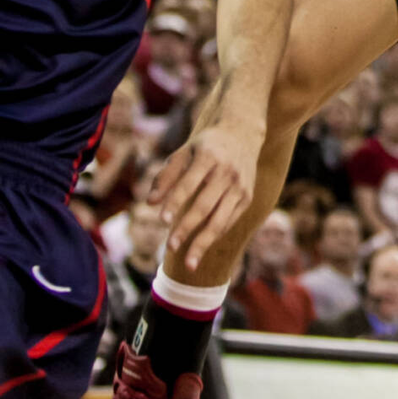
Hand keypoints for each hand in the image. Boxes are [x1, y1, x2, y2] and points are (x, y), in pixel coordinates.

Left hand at [153, 115, 262, 274]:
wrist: (242, 134)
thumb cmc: (205, 147)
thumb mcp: (183, 153)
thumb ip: (165, 177)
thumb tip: (149, 203)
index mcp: (209, 157)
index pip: (189, 183)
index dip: (176, 202)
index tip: (162, 221)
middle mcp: (227, 172)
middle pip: (205, 205)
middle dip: (187, 228)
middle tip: (170, 248)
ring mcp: (240, 186)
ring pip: (220, 219)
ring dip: (203, 242)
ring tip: (188, 264)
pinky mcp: (247, 198)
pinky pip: (229, 222)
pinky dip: (214, 236)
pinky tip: (200, 248)